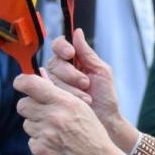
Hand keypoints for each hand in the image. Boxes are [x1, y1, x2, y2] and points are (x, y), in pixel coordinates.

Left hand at [15, 71, 120, 154]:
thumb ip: (58, 93)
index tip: (20, 83)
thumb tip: (37, 80)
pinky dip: (40, 141)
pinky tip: (56, 143)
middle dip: (29, 105)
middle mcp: (53, 117)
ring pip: (27, 123)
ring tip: (55, 130)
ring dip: (37, 125)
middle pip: (22, 105)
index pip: (30, 84)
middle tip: (41, 109)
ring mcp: (46, 135)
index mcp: (64, 102)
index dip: (21, 82)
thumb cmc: (90, 131)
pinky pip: (31, 140)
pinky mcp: (40, 151)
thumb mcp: (80, 106)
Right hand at [45, 29, 136, 151]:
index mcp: (75, 61)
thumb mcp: (102, 72)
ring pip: (51, 79)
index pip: (59, 46)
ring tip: (86, 98)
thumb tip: (77, 32)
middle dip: (71, 73)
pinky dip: (65, 97)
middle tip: (86, 83)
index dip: (62, 47)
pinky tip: (77, 102)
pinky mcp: (51, 100)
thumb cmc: (106, 98)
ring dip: (71, 89)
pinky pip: (48, 93)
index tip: (70, 53)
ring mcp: (56, 86)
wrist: (106, 121)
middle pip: (54, 63)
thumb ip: (88, 53)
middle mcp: (62, 72)